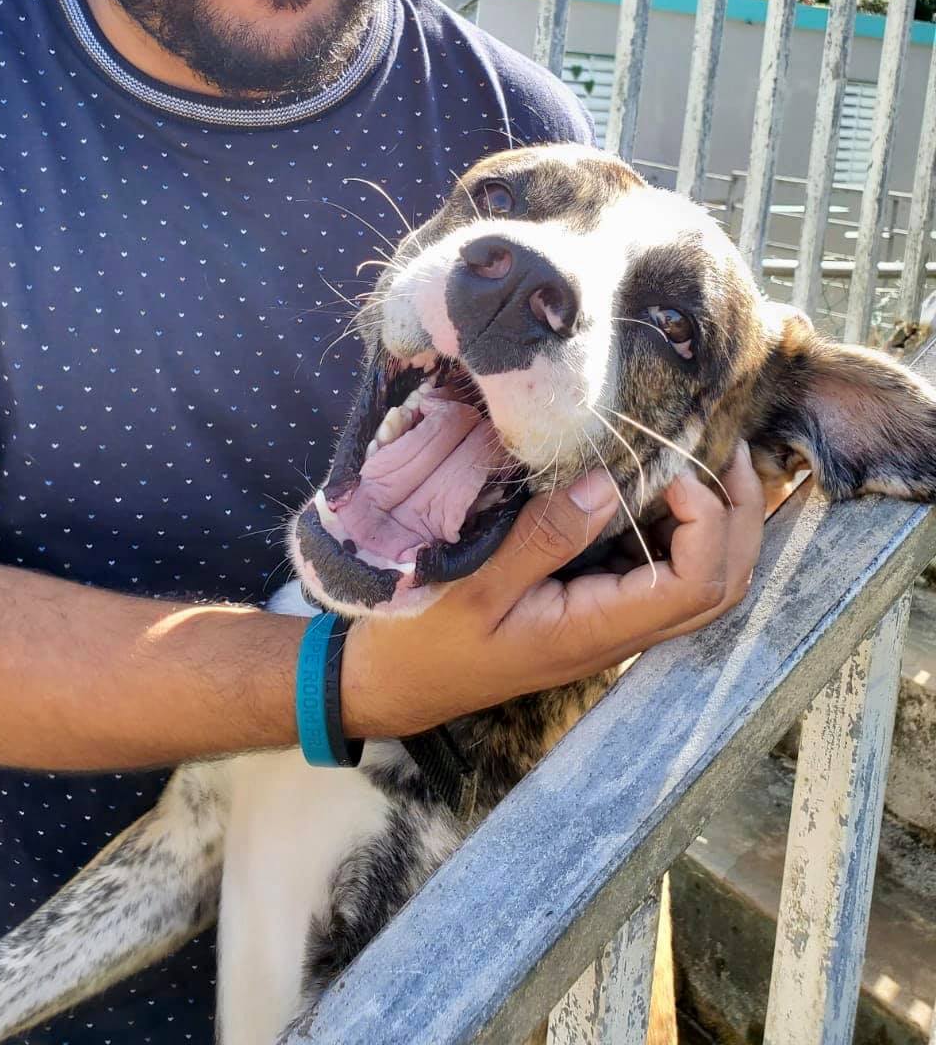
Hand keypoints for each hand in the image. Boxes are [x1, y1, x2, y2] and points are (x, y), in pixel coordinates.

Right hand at [341, 439, 765, 738]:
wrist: (393, 683)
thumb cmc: (423, 638)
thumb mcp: (473, 583)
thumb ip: (543, 537)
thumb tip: (608, 485)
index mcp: (595, 631)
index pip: (696, 584)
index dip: (706, 520)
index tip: (673, 466)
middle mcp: (616, 632)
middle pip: (720, 586)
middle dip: (741, 517)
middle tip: (733, 449)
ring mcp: (607, 622)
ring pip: (699, 582)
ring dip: (721, 521)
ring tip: (712, 455)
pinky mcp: (589, 607)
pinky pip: (659, 571)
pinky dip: (680, 526)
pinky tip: (660, 482)